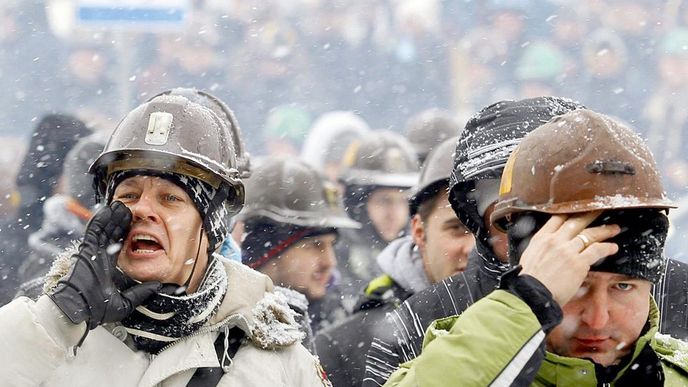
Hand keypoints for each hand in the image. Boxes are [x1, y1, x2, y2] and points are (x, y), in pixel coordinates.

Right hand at [49, 201, 160, 328]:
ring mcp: (91, 252)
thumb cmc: (96, 310)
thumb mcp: (125, 303)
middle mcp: (99, 257)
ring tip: (120, 205)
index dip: (124, 233)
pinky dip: (100, 219)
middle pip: (111, 233)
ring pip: (103, 229)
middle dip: (119, 221)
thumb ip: (141, 293)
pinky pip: (93, 231)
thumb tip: (158, 286)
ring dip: (111, 217)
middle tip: (128, 209)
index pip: (117, 245)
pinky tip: (107, 210)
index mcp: (106, 267)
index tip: (133, 224)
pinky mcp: (86, 249)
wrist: (78, 310)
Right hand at [518, 211, 619, 306]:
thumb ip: (541, 249)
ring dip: (604, 230)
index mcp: (541, 238)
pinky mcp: (578, 262)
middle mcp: (555, 240)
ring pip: (589, 234)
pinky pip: (597, 250)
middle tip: (600, 210)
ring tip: (614, 228)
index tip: (579, 210)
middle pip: (576, 222)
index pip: (558, 218)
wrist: (530, 294)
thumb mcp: (529, 256)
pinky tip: (613, 247)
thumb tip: (548, 249)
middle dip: (590, 215)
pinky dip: (607, 247)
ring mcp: (567, 250)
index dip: (570, 213)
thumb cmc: (527, 281)